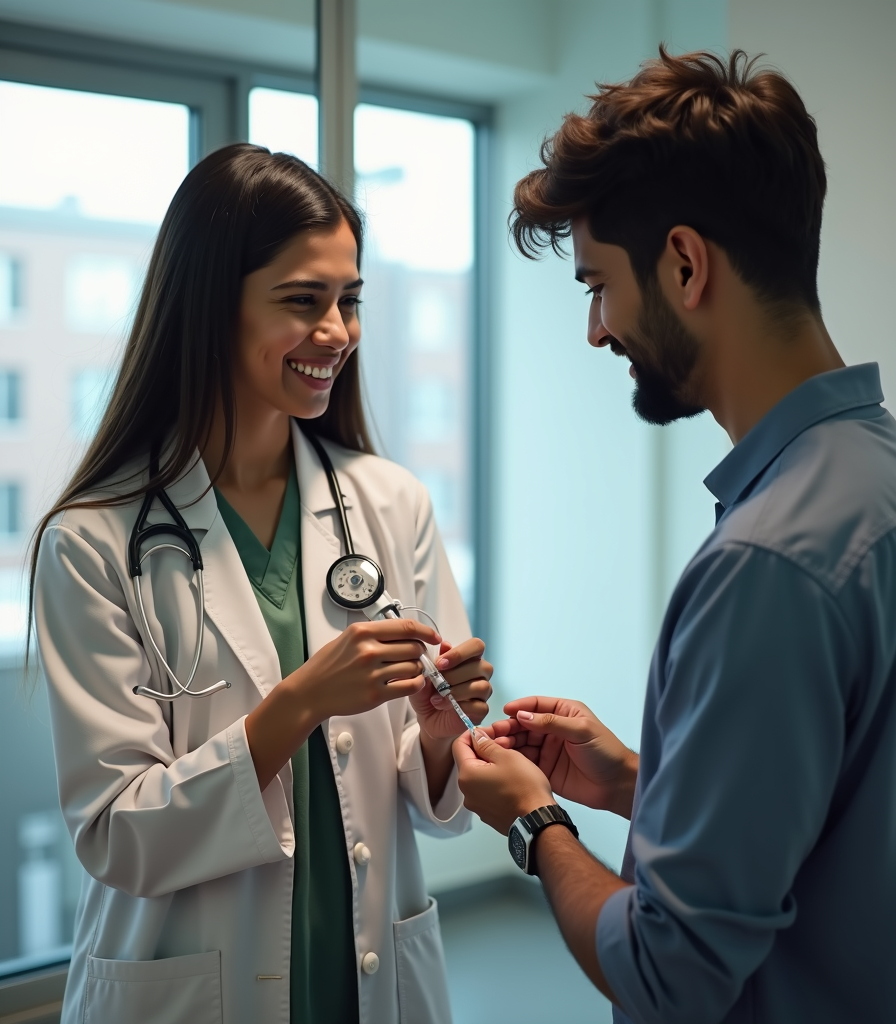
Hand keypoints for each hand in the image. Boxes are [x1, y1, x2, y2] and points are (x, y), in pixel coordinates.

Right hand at [291, 618, 438, 721]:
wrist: (310, 692)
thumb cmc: (327, 666)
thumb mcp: (347, 638)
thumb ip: (373, 633)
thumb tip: (401, 631)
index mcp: (363, 633)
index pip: (406, 627)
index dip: (425, 631)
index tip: (433, 636)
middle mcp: (368, 651)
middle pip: (413, 647)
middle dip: (419, 652)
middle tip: (416, 656)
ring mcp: (372, 673)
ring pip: (414, 667)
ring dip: (417, 669)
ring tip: (410, 670)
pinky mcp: (375, 694)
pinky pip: (409, 686)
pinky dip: (415, 684)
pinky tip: (410, 682)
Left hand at [410, 638, 492, 739]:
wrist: (427, 719)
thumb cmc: (427, 694)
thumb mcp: (423, 677)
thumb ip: (434, 661)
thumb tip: (445, 644)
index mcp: (468, 659)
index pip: (477, 646)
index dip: (460, 653)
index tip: (440, 663)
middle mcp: (480, 674)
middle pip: (481, 666)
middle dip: (455, 674)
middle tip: (437, 683)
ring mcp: (483, 693)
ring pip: (481, 686)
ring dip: (457, 691)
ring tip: (437, 697)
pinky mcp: (482, 710)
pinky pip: (479, 705)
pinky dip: (459, 705)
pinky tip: (443, 706)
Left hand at [452, 728, 554, 834]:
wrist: (538, 820)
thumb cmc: (524, 787)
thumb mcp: (507, 756)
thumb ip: (487, 744)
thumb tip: (477, 735)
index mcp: (467, 775)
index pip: (459, 745)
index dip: (472, 734)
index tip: (487, 731)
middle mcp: (466, 793)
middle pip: (469, 761)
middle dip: (484, 750)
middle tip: (504, 744)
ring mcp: (477, 805)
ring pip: (480, 777)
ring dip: (491, 766)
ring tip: (511, 762)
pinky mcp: (488, 814)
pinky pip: (487, 791)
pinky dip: (495, 782)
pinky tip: (512, 780)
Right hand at [492, 696, 638, 817]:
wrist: (616, 785)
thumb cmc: (605, 751)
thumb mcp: (581, 730)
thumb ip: (552, 722)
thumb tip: (524, 715)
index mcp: (564, 713)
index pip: (537, 705)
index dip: (520, 707)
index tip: (506, 711)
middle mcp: (553, 730)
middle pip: (525, 725)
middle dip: (509, 727)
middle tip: (494, 732)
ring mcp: (548, 749)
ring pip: (522, 743)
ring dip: (508, 743)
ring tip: (494, 747)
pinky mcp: (545, 768)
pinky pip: (525, 761)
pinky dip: (513, 759)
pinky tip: (502, 760)